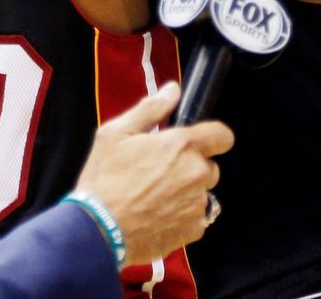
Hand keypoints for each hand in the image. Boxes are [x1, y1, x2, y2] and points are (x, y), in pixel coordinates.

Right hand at [76, 82, 233, 265]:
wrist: (98, 230)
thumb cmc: (105, 178)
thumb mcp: (117, 133)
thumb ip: (151, 108)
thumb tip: (173, 89)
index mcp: (182, 146)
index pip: (223, 135)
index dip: (212, 136)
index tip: (197, 141)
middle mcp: (196, 174)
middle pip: (210, 166)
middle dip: (192, 166)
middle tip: (161, 171)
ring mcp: (196, 205)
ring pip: (202, 192)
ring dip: (187, 191)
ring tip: (156, 196)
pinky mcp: (193, 231)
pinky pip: (197, 217)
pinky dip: (182, 216)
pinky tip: (158, 215)